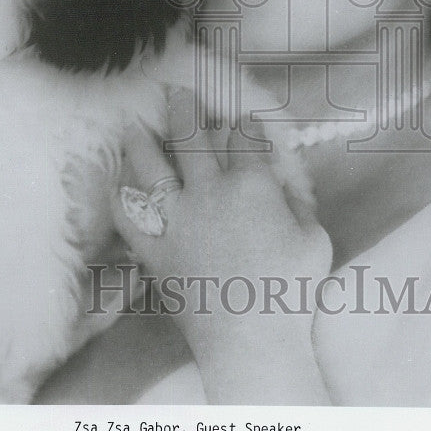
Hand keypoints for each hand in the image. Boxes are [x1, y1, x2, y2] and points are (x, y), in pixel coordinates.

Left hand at [112, 88, 332, 402]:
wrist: (250, 339)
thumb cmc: (289, 289)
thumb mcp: (314, 238)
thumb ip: (298, 203)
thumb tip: (285, 182)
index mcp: (251, 185)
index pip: (245, 138)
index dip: (246, 123)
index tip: (245, 118)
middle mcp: (208, 192)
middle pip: (191, 137)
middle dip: (184, 108)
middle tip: (176, 91)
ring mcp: (176, 220)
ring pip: (151, 167)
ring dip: (142, 140)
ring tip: (134, 122)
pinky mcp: (155, 249)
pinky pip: (129, 218)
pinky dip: (120, 200)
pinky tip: (117, 187)